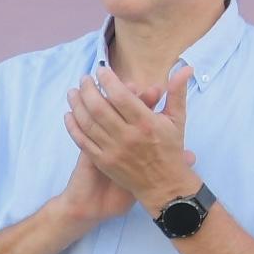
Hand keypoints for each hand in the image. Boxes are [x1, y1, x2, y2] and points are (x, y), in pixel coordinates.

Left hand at [64, 64, 198, 212]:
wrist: (163, 185)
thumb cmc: (170, 149)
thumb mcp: (177, 121)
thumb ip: (177, 93)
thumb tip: (185, 68)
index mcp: (146, 123)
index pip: (121, 97)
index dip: (108, 81)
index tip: (101, 71)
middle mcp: (128, 136)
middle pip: (100, 108)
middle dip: (88, 90)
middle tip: (84, 79)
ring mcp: (112, 150)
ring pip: (88, 123)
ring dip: (77, 105)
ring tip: (72, 92)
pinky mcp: (102, 162)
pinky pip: (83, 141)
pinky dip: (73, 127)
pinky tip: (69, 115)